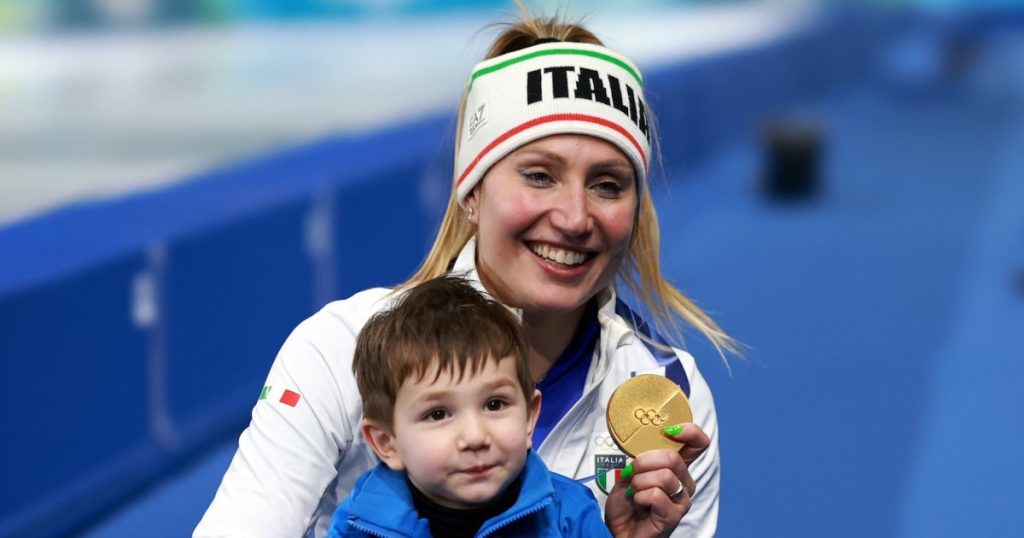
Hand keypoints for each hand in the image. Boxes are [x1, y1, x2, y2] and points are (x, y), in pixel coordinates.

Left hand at [605, 423, 709, 537]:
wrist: (618, 530)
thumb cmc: (627, 502)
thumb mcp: (631, 472)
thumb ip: (643, 457)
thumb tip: (644, 440)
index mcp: (677, 468)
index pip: (699, 444)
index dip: (690, 432)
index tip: (668, 430)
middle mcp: (685, 482)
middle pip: (673, 458)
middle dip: (644, 462)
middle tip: (631, 473)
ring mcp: (681, 500)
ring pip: (664, 476)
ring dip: (639, 482)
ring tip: (633, 491)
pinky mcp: (673, 516)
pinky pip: (656, 495)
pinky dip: (639, 496)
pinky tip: (636, 502)